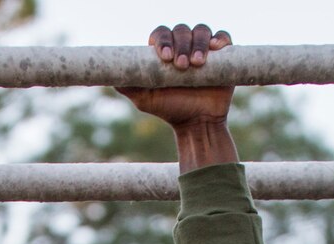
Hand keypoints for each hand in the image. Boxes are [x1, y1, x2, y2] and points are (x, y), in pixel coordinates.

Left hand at [116, 24, 233, 128]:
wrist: (196, 123)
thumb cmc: (169, 109)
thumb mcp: (144, 99)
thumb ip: (128, 86)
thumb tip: (110, 76)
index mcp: (165, 51)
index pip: (161, 34)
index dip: (162, 40)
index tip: (163, 56)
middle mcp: (184, 46)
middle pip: (181, 30)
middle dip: (181, 44)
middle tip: (181, 65)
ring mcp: (203, 49)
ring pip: (201, 31)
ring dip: (198, 43)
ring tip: (195, 64)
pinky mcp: (224, 56)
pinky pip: (223, 37)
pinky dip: (219, 39)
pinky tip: (215, 49)